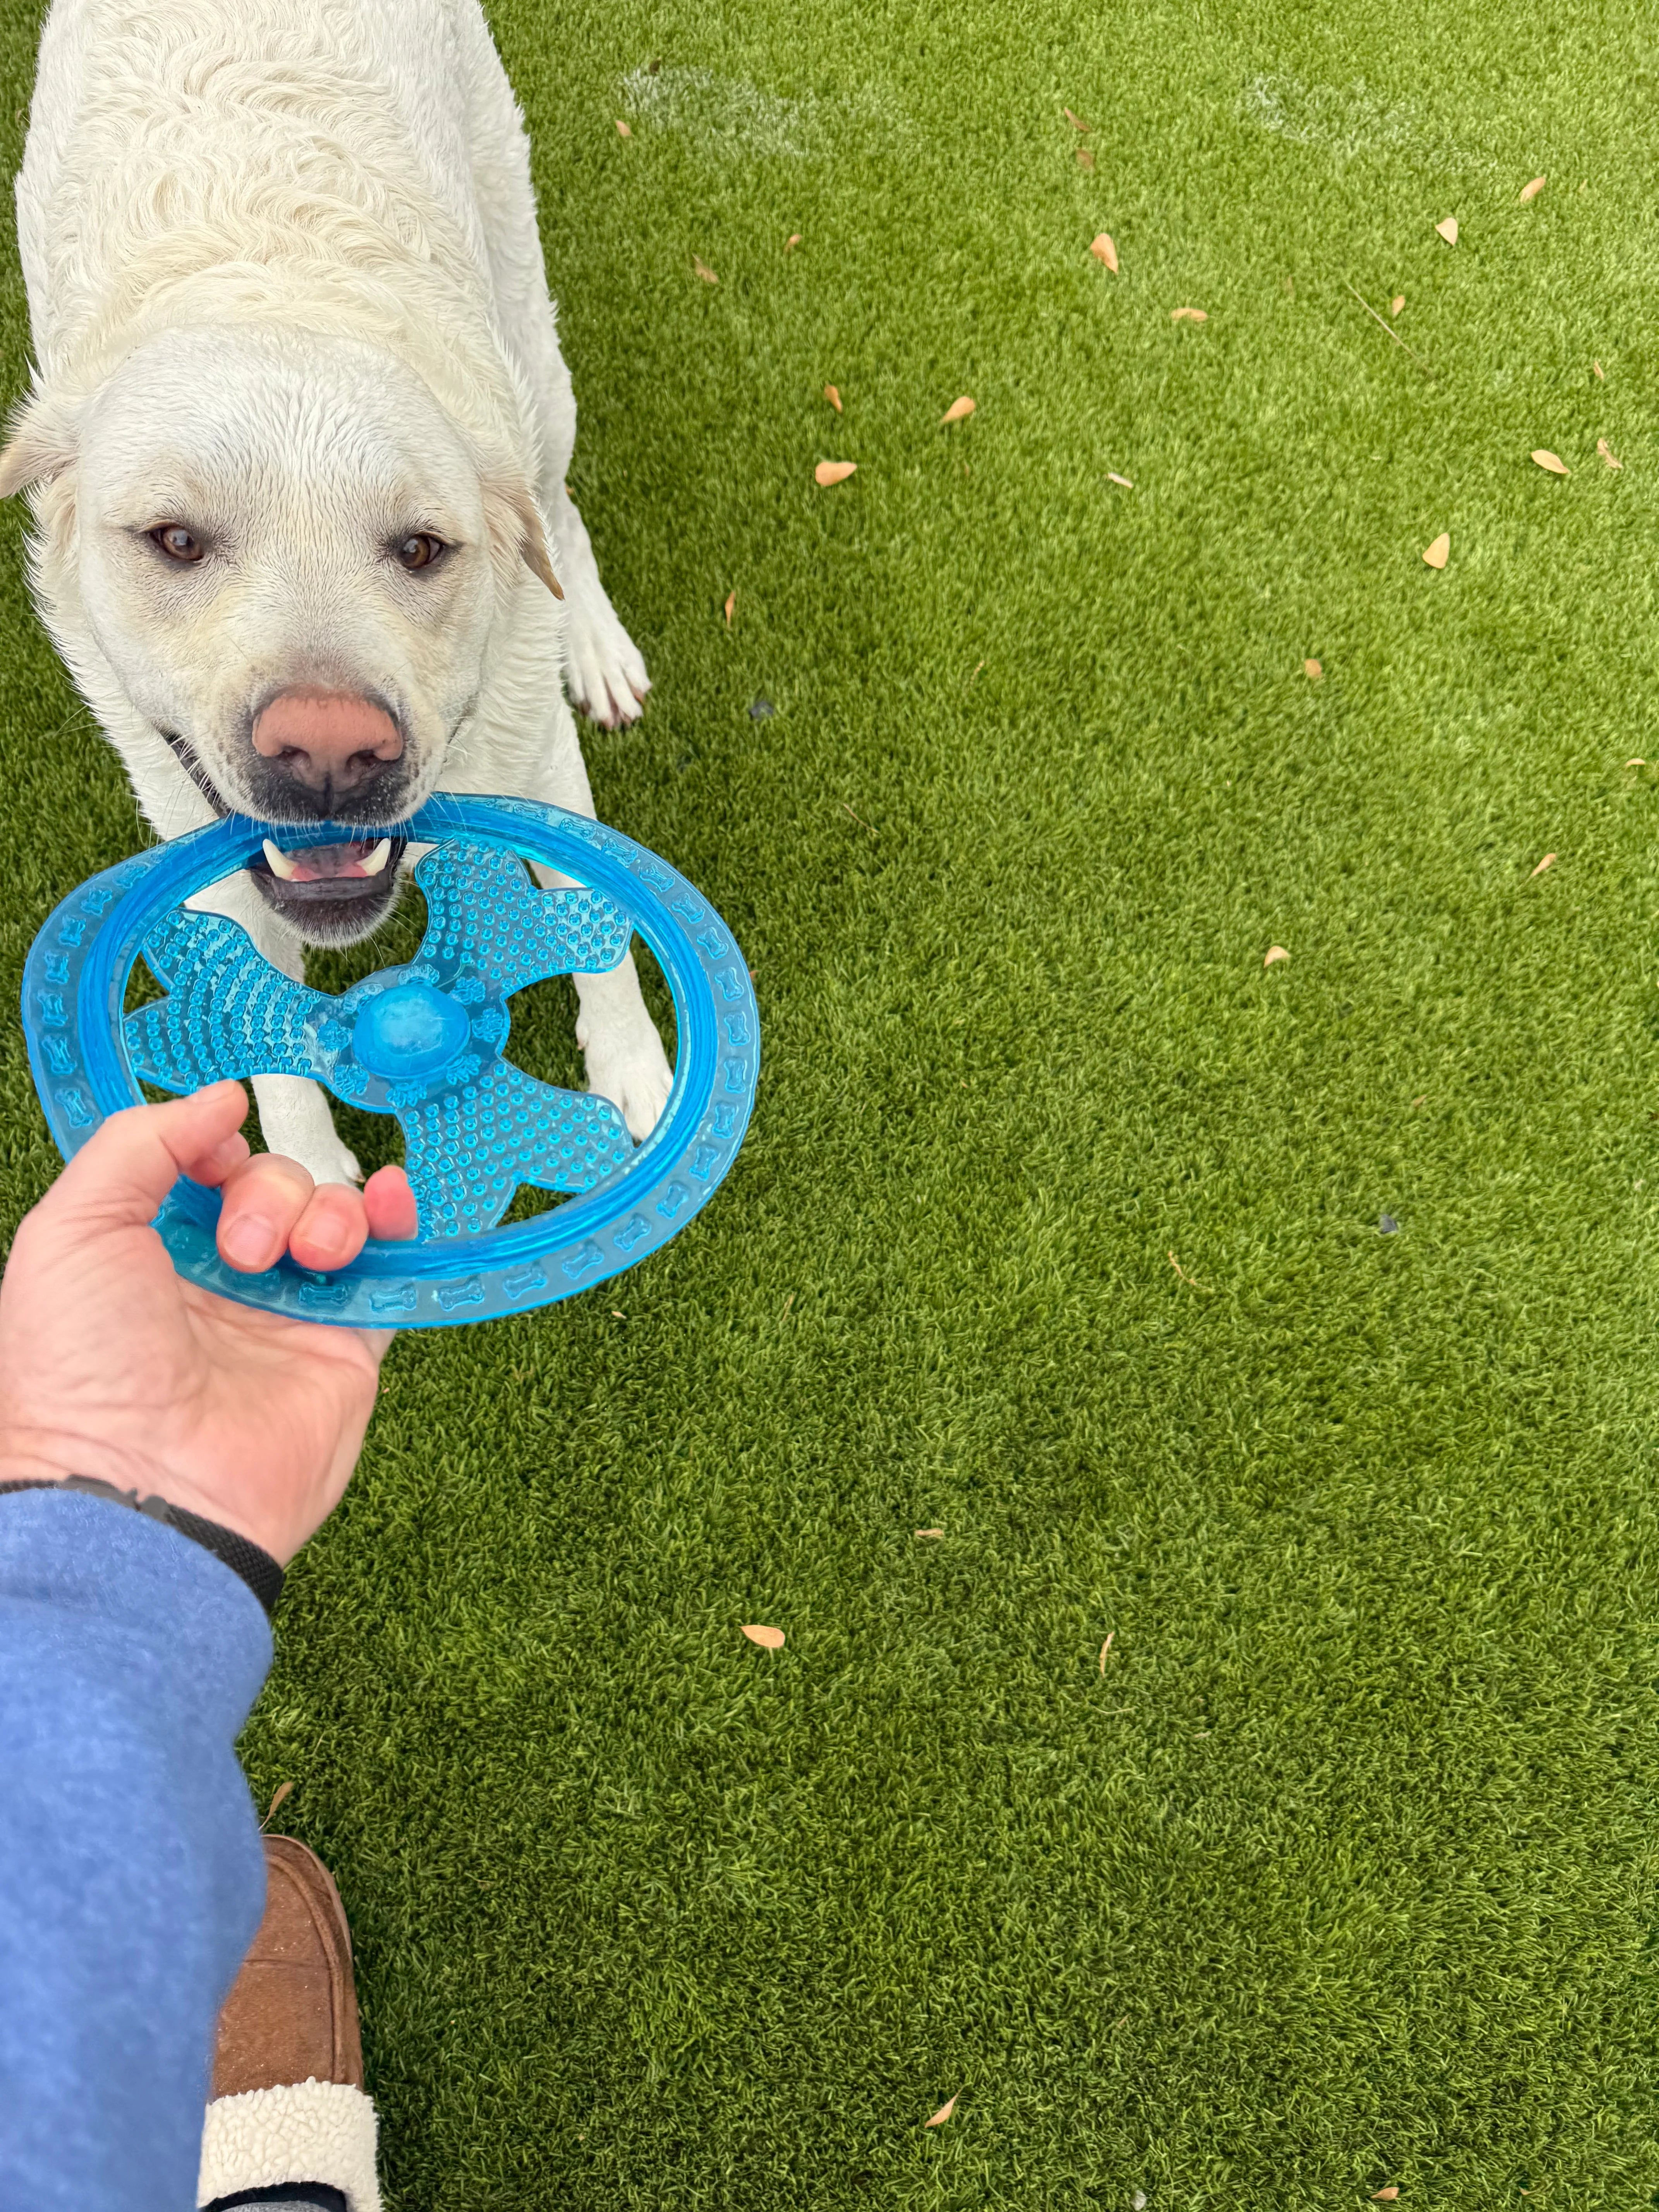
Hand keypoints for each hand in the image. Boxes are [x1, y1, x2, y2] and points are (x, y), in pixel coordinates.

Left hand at [0, 1081, 417, 1562]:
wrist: (148, 1484)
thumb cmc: (86, 1365)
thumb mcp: (71, 1229)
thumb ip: (138, 1144)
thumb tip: (222, 1098)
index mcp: (146, 1253)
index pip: (203, 1167)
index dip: (215, 1147)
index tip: (211, 1158)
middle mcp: (219, 1280)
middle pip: (272, 1184)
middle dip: (267, 1193)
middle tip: (241, 1252)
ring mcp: (287, 1314)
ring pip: (331, 1216)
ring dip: (325, 1211)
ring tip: (302, 1258)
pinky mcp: (346, 1348)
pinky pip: (388, 1269)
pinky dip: (397, 1220)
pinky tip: (389, 1196)